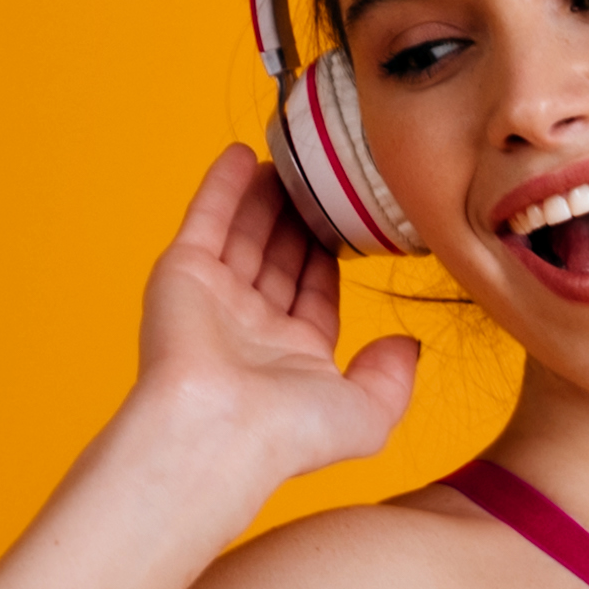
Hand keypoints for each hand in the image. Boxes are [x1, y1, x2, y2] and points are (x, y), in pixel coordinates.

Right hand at [132, 145, 421, 481]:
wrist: (219, 430)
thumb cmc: (289, 433)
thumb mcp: (368, 414)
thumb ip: (394, 379)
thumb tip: (407, 346)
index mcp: (293, 359)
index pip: (315, 295)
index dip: (328, 257)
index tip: (346, 222)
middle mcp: (251, 330)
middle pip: (278, 260)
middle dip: (297, 222)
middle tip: (314, 182)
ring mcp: (213, 301)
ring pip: (245, 236)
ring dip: (263, 199)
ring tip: (285, 162)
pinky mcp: (181, 275)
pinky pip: (206, 220)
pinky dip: (222, 188)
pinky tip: (242, 155)